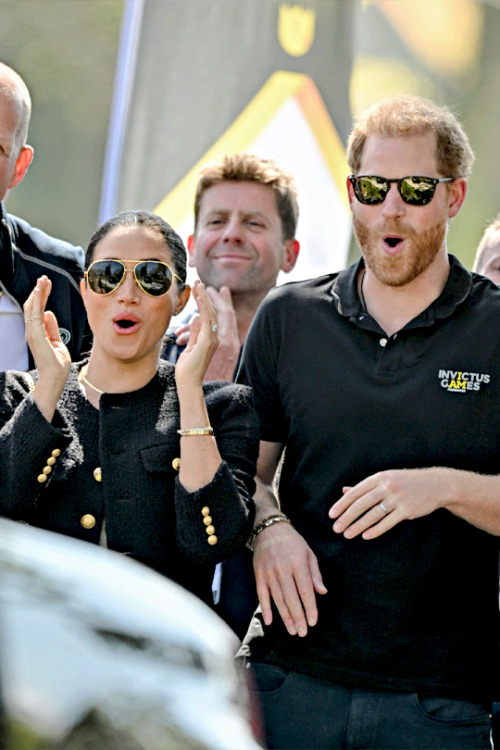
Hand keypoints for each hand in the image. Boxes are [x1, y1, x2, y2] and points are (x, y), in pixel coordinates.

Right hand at [23, 276, 70, 381]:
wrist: (55, 377)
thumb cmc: (57, 364)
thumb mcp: (58, 341)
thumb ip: (52, 328)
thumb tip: (49, 313)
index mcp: (38, 332)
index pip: (38, 310)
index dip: (42, 296)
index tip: (47, 285)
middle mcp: (32, 331)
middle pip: (33, 306)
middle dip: (39, 291)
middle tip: (44, 278)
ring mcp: (32, 333)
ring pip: (33, 307)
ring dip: (38, 292)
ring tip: (43, 280)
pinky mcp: (35, 334)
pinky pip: (35, 314)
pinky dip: (37, 300)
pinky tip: (39, 290)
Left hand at [174, 286, 239, 381]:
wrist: (188, 383)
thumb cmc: (188, 369)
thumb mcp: (190, 347)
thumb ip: (195, 333)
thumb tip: (195, 319)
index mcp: (210, 338)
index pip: (208, 315)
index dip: (204, 301)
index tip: (198, 289)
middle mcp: (214, 337)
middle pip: (211, 311)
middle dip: (204, 295)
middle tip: (198, 281)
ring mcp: (213, 339)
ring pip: (210, 313)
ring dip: (204, 297)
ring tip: (198, 284)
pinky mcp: (208, 341)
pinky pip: (208, 320)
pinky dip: (204, 307)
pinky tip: (199, 297)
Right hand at [253, 521, 326, 636]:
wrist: (269, 529)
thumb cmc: (293, 542)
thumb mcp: (309, 553)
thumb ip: (315, 574)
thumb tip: (322, 592)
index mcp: (298, 563)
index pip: (305, 591)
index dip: (310, 608)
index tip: (313, 621)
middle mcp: (283, 569)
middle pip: (291, 598)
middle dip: (298, 617)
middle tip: (303, 632)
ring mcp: (269, 573)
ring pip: (278, 599)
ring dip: (285, 617)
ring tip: (292, 630)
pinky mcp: (259, 575)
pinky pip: (262, 595)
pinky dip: (265, 608)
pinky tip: (270, 621)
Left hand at [329, 468, 445, 539]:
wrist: (435, 484)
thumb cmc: (405, 482)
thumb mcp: (385, 479)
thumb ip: (364, 486)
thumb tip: (344, 491)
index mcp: (379, 477)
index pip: (355, 492)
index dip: (342, 504)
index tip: (331, 514)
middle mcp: (386, 486)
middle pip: (362, 504)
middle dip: (347, 517)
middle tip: (336, 528)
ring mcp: (397, 498)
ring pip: (373, 514)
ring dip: (358, 526)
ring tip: (347, 534)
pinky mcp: (407, 510)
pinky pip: (388, 522)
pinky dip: (376, 530)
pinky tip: (366, 536)